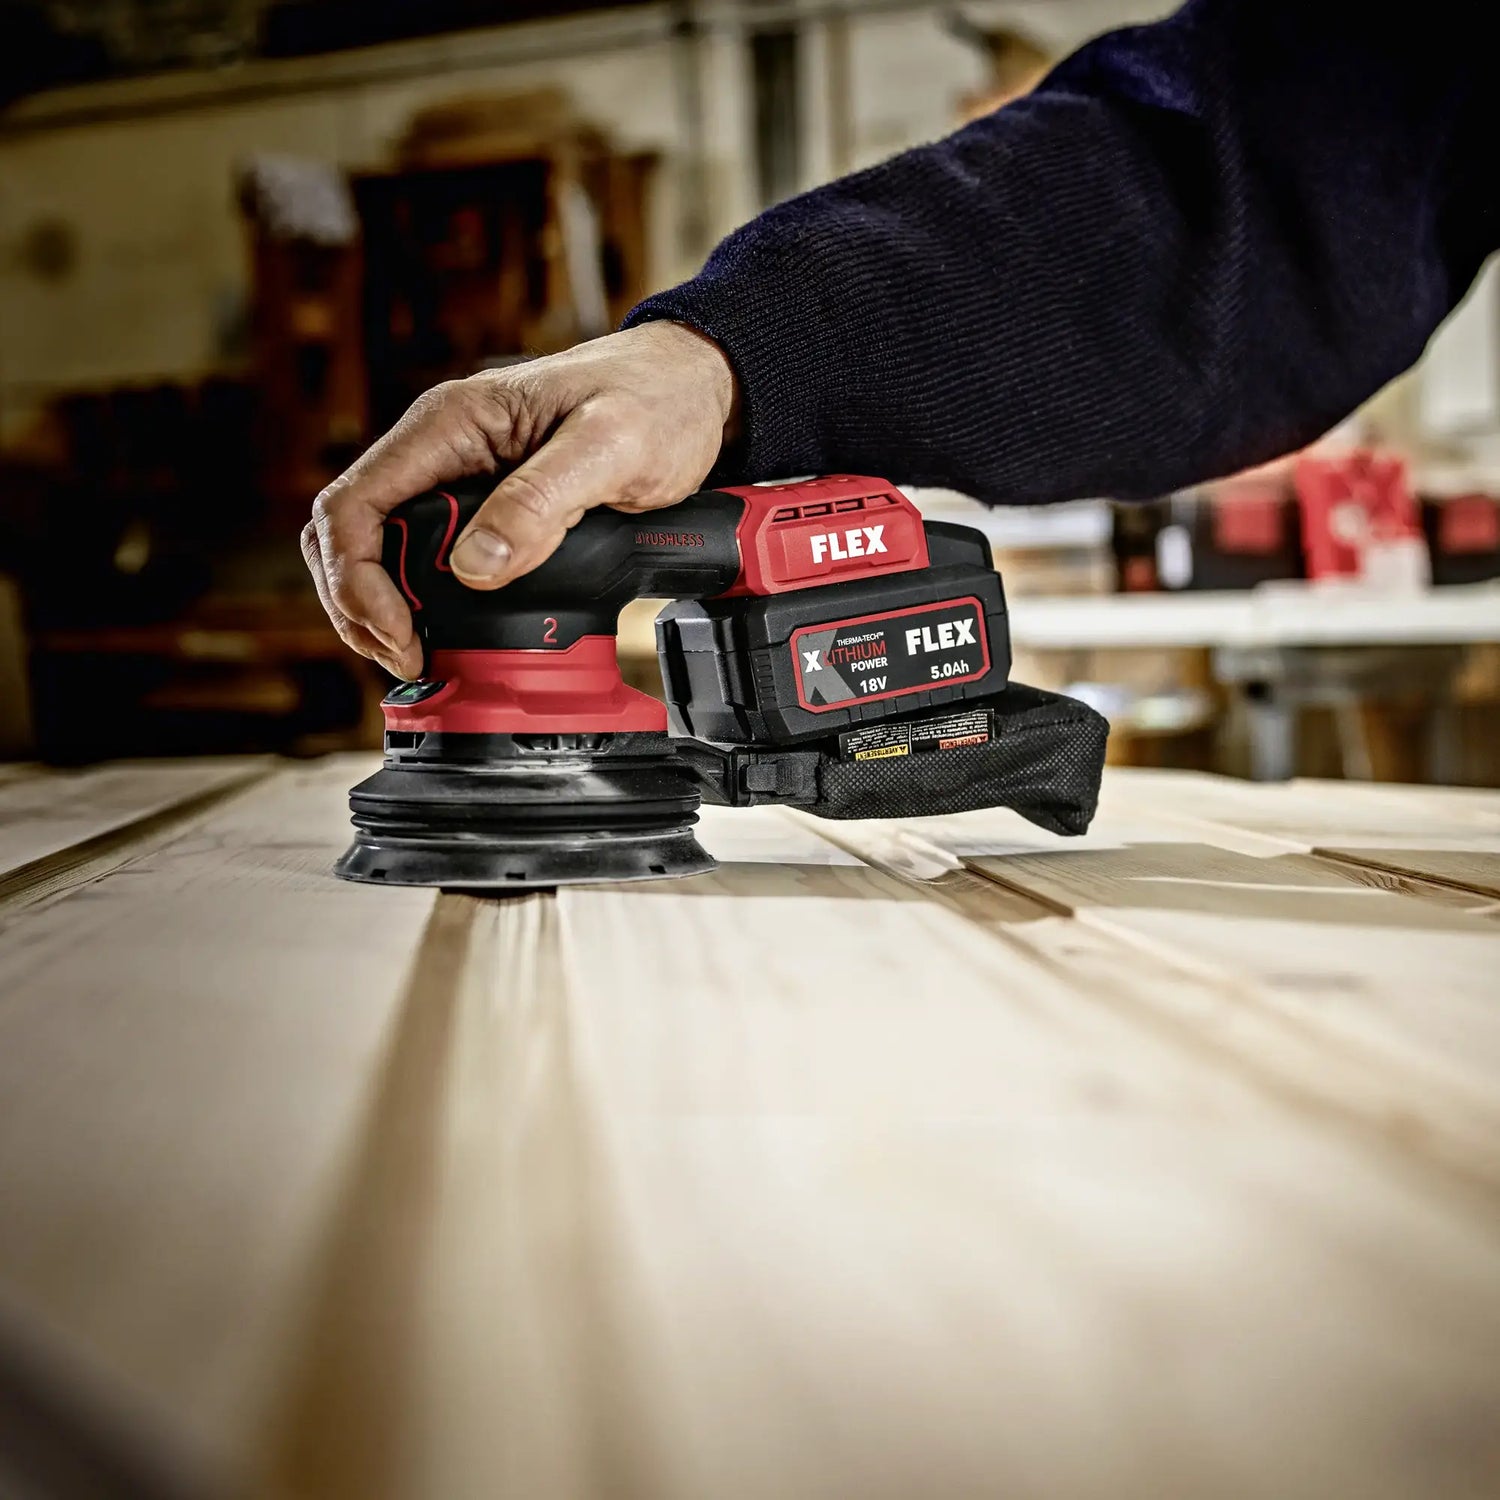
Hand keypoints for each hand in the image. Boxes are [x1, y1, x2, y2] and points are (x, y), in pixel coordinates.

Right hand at [302, 321, 738, 678]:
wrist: (691, 389)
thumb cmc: (656, 402)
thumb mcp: (610, 447)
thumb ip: (541, 501)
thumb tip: (475, 566)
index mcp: (449, 425)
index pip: (353, 506)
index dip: (356, 581)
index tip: (400, 635)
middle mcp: (439, 451)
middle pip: (351, 537)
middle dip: (362, 607)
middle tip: (410, 661)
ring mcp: (457, 480)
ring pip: (380, 552)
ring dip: (386, 610)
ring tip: (422, 657)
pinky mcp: (485, 508)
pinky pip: (428, 558)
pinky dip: (424, 602)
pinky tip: (450, 634)